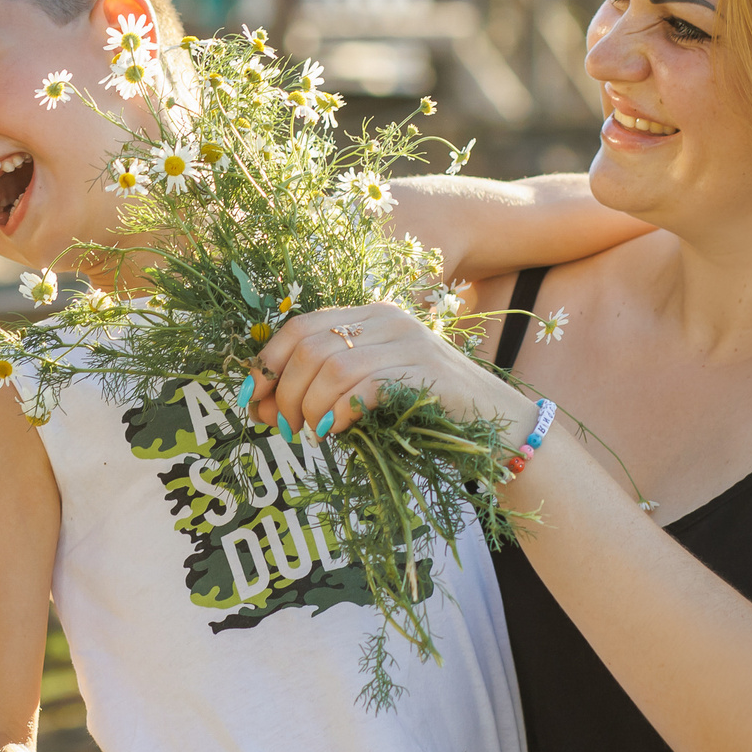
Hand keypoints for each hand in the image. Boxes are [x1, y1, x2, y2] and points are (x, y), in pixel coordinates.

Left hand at [249, 303, 531, 441]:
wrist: (498, 427)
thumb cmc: (427, 413)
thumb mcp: (368, 395)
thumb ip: (322, 391)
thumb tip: (262, 406)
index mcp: (371, 317)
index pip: (300, 325)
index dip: (267, 362)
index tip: (253, 400)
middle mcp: (389, 320)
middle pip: (309, 345)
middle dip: (284, 391)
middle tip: (283, 428)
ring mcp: (410, 344)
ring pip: (331, 365)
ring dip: (308, 405)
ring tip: (309, 434)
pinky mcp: (426, 374)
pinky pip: (364, 386)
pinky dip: (339, 412)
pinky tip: (335, 432)